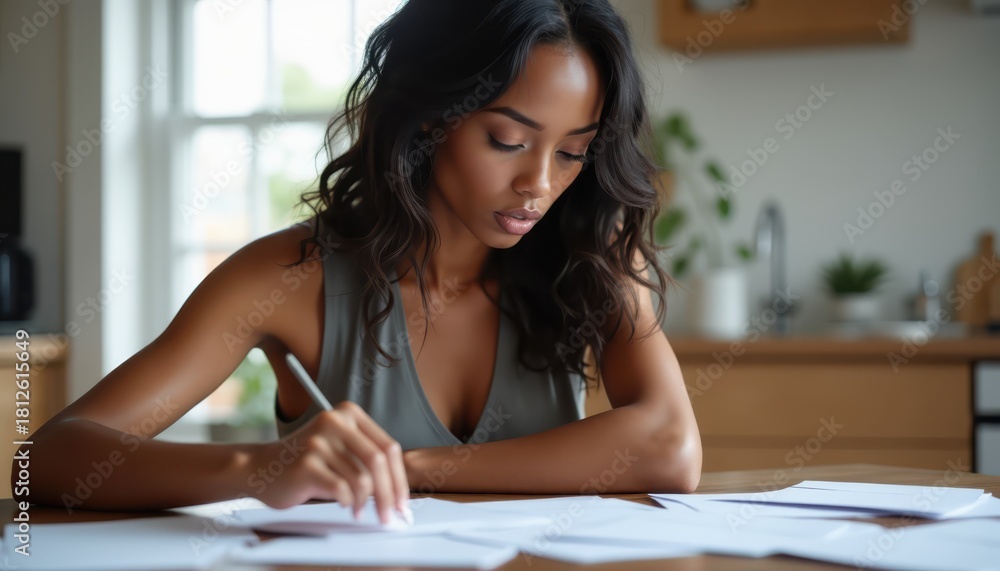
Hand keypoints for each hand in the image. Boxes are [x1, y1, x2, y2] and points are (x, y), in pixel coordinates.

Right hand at [248, 401, 408, 522]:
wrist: (259, 467)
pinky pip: (341, 489)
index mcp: (349, 414)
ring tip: (357, 511)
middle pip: (378, 462)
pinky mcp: (306, 463)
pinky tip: (344, 506)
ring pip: (361, 479)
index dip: (399, 478)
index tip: (403, 501)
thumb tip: (398, 490)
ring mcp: (319, 441)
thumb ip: (366, 458)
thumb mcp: (340, 448)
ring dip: (364, 503)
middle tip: (389, 515)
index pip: (388, 447)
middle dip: (389, 494)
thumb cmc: (304, 462)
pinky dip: (347, 502)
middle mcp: (335, 422)